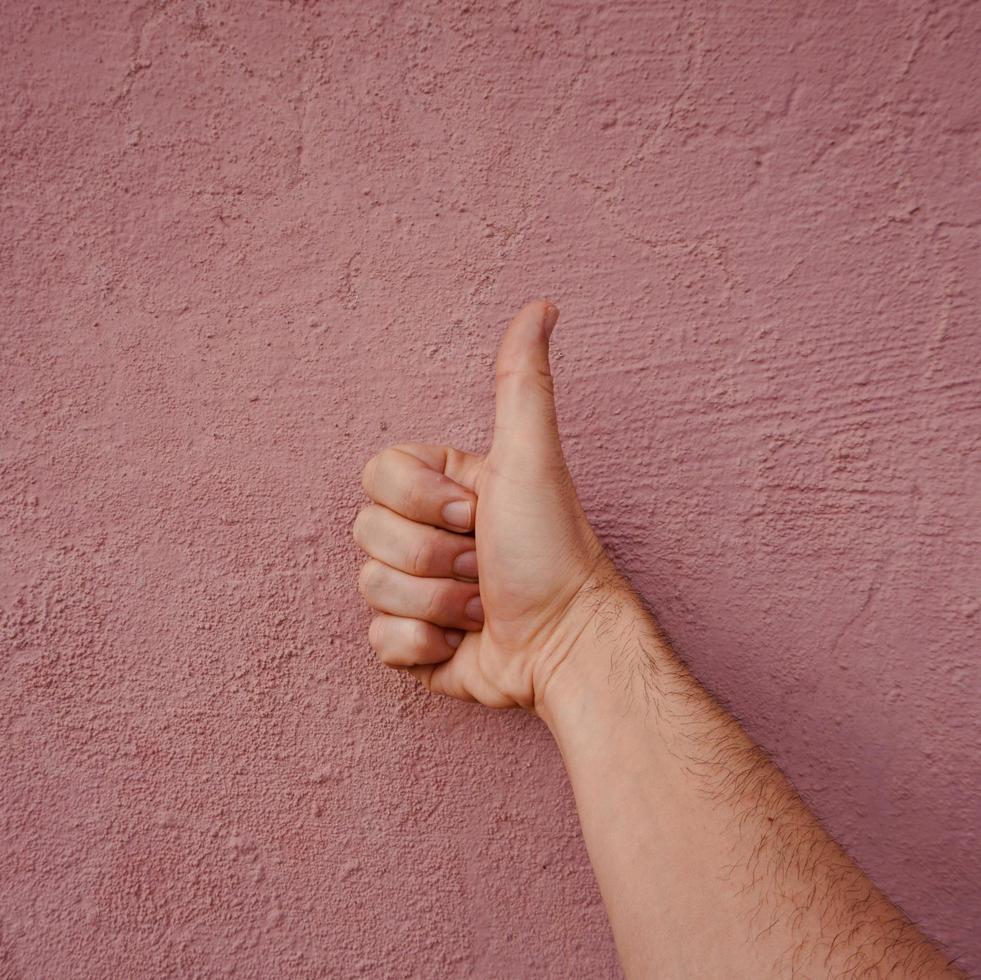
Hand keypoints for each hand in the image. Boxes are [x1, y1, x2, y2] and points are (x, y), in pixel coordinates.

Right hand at [353, 300, 615, 711]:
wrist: (564, 645)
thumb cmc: (551, 549)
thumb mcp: (530, 457)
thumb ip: (521, 381)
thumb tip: (541, 305)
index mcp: (443, 488)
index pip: (377, 477)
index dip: (421, 501)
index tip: (476, 513)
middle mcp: (426, 533)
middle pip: (368, 533)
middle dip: (433, 556)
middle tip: (484, 562)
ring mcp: (417, 589)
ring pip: (370, 587)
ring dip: (435, 603)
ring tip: (482, 605)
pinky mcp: (414, 643)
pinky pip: (378, 641)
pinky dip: (422, 646)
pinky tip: (461, 641)